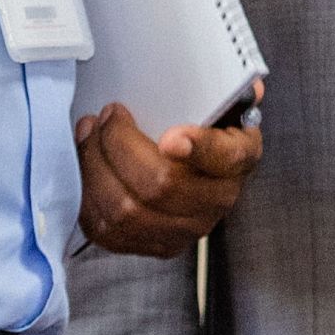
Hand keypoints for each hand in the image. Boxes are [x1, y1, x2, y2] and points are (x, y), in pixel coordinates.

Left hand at [75, 101, 263, 257]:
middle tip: (108, 115)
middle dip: (120, 145)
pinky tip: (88, 164)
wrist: (197, 165)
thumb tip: (246, 87)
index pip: (225, 158)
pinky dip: (87, 195)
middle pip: (160, 185)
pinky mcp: (153, 246)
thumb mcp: (218, 102)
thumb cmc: (202, 126)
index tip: (171, 137)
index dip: (199, 148)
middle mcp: (217, 200)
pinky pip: (107, 231)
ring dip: (96, 167)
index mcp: (239, 158)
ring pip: (126, 211)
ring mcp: (185, 230)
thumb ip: (225, 91)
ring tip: (90, 134)